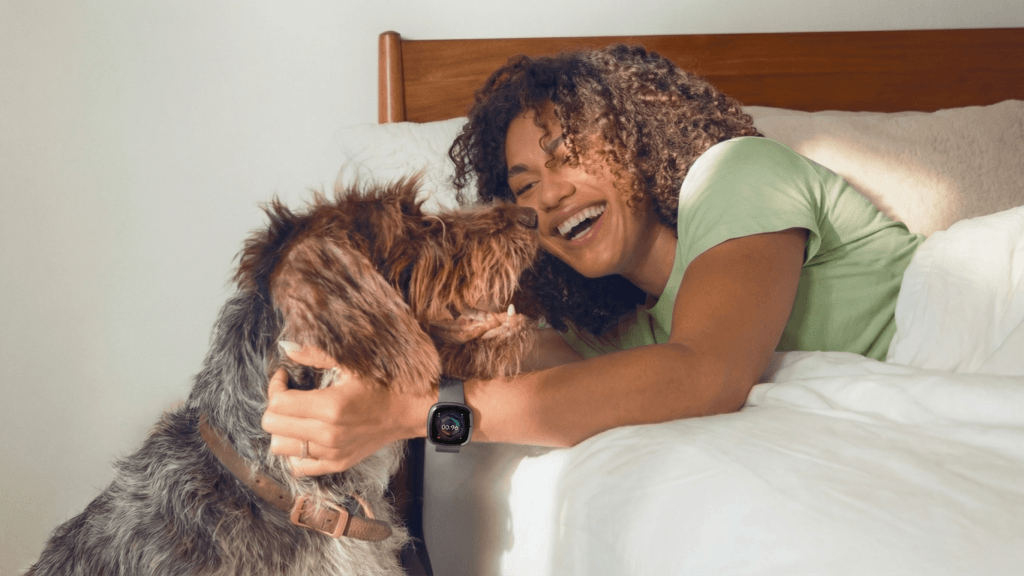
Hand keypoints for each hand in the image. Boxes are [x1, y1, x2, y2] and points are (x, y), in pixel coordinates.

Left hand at [261, 342, 432, 475]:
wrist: (411, 410)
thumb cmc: (385, 383)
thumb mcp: (354, 363)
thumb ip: (317, 354)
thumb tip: (287, 348)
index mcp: (330, 407)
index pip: (277, 402)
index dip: (275, 385)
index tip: (285, 375)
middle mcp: (328, 434)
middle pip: (272, 426)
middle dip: (275, 406)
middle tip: (290, 393)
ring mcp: (332, 453)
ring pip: (280, 447)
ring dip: (283, 429)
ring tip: (297, 415)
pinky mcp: (338, 464)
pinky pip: (298, 466)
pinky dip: (296, 451)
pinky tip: (307, 434)